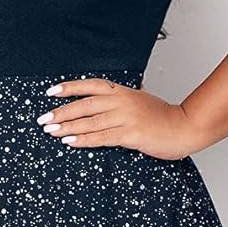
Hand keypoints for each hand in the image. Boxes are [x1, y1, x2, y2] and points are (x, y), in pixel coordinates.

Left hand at [36, 77, 197, 159]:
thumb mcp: (141, 100)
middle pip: (84, 104)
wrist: (184, 127)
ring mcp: (125, 117)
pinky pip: (100, 137)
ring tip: (50, 131)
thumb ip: (124, 99)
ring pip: (89, 121)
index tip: (50, 91)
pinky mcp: (129, 134)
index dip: (69, 88)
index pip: (90, 85)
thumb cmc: (164, 117)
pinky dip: (82, 139)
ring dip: (66, 126)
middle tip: (43, 119)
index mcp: (123, 91)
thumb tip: (107, 99)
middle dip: (60, 111)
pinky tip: (69, 140)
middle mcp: (122, 101)